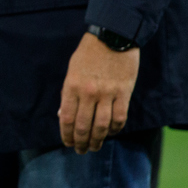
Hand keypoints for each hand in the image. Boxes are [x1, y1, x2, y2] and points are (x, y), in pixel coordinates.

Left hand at [59, 33, 138, 152]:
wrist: (113, 36)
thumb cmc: (89, 53)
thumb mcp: (72, 70)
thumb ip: (68, 94)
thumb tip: (63, 115)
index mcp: (71, 86)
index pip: (66, 118)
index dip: (66, 134)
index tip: (67, 143)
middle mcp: (88, 93)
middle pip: (83, 126)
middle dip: (81, 142)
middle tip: (81, 150)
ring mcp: (107, 94)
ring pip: (101, 126)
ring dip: (97, 140)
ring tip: (94, 147)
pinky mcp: (124, 93)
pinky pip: (119, 118)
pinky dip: (114, 129)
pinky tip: (110, 132)